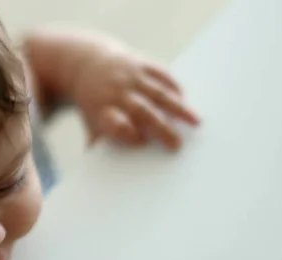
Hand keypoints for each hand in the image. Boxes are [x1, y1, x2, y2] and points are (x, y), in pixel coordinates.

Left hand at [71, 37, 199, 149]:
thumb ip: (100, 144)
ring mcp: (129, 76)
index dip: (128, 133)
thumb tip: (107, 173)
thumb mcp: (90, 123)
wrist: (85, 66)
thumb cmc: (94, 104)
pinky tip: (185, 100)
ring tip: (196, 122)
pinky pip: (161, 74)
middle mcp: (116, 92)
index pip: (115, 124)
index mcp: (102, 110)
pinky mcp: (140, 63)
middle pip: (142, 111)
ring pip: (158, 93)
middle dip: (160, 128)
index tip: (143, 144)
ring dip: (178, 108)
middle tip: (178, 145)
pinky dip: (174, 87)